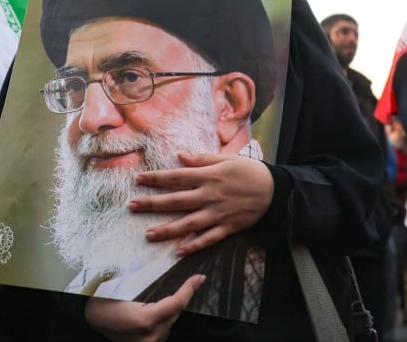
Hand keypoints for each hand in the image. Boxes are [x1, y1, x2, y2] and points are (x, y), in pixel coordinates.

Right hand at [85, 275, 204, 341]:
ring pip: (170, 323)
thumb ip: (144, 279)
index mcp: (145, 320)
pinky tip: (161, 308)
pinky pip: (162, 330)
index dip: (189, 289)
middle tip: (190, 281)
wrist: (84, 318)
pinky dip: (164, 318)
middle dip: (182, 296)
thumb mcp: (120, 286)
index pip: (176, 303)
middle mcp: (150, 336)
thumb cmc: (98, 300)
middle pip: (175, 313)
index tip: (199, 278)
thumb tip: (163, 263)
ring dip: (172, 309)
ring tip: (175, 292)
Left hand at [130, 152, 272, 256]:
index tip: (138, 180)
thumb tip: (179, 155)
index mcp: (208, 176)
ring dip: (167, 229)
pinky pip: (208, 238)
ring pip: (188, 223)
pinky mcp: (228, 227)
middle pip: (176, 200)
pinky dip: (194, 245)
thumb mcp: (226, 159)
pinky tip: (179, 251)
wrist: (274, 191)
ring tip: (148, 234)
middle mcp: (210, 195)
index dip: (156, 178)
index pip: (176, 177)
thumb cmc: (249, 171)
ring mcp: (218, 213)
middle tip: (132, 206)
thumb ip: (201, 159)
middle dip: (152, 204)